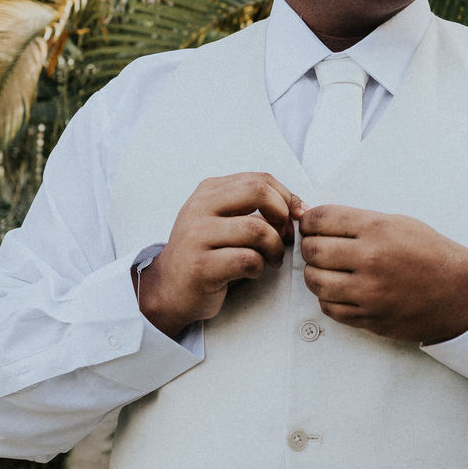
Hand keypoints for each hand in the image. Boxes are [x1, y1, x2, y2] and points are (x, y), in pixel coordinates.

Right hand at [137, 172, 303, 340]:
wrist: (168, 289)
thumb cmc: (205, 254)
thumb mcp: (223, 220)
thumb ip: (253, 208)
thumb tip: (299, 207)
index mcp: (208, 191)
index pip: (259, 179)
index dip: (286, 197)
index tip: (295, 218)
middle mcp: (200, 208)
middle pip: (258, 191)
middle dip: (282, 214)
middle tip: (285, 236)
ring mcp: (197, 236)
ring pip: (257, 229)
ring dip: (275, 247)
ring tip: (272, 259)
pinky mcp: (201, 266)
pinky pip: (247, 259)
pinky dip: (260, 267)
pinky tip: (253, 272)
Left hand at [298, 205, 467, 343]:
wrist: (460, 292)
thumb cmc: (431, 255)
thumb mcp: (397, 223)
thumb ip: (355, 221)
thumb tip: (312, 216)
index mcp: (377, 229)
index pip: (320, 219)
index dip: (308, 220)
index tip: (310, 225)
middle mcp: (370, 259)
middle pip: (313, 250)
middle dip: (310, 247)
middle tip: (319, 248)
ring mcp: (368, 291)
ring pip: (315, 281)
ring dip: (315, 274)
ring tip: (327, 270)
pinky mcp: (369, 317)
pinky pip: (329, 307)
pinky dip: (329, 298)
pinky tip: (341, 290)